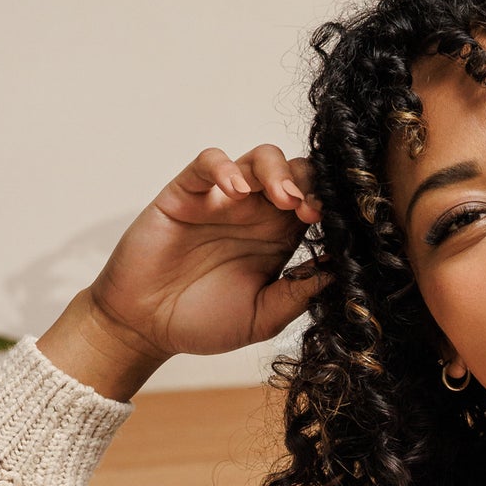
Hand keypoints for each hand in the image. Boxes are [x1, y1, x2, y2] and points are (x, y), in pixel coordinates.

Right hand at [86, 145, 329, 359]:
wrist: (146, 327)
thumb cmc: (203, 322)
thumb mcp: (262, 317)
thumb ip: (298, 294)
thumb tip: (339, 273)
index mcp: (279, 239)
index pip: (315, 204)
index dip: (328, 207)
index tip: (335, 225)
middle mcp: (255, 214)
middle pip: (295, 172)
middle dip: (310, 183)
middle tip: (310, 211)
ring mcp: (221, 200)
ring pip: (259, 158)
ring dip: (277, 171)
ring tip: (283, 198)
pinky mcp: (186, 193)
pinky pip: (207, 162)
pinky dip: (224, 167)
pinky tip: (234, 190)